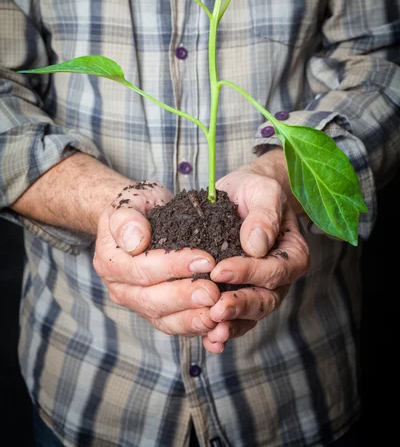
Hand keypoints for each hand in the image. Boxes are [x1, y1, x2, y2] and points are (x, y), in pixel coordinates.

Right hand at [93, 181, 219, 336]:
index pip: (142, 269)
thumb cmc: (138, 205)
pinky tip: (217, 325)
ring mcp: (137, 303)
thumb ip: (127, 218)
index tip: (205, 259)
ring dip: (191, 318)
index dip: (173, 266)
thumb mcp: (130, 200)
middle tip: (213, 293)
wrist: (141, 215)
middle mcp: (120, 288)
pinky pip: (173, 325)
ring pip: (163, 319)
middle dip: (184, 297)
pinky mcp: (155, 311)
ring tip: (217, 314)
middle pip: (151, 300)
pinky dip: (195, 327)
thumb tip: (135, 240)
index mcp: (110, 262)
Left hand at [203, 150, 309, 352]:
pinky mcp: (238, 295)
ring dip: (231, 324)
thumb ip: (264, 214)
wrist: (243, 194)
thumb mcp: (262, 191)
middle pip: (265, 300)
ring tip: (211, 330)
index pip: (274, 270)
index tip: (220, 269)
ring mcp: (259, 290)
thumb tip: (256, 244)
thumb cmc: (255, 190)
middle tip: (216, 308)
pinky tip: (207, 339)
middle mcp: (279, 278)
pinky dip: (221, 329)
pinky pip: (234, 318)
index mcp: (292, 254)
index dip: (249, 272)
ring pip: (250, 316)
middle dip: (240, 306)